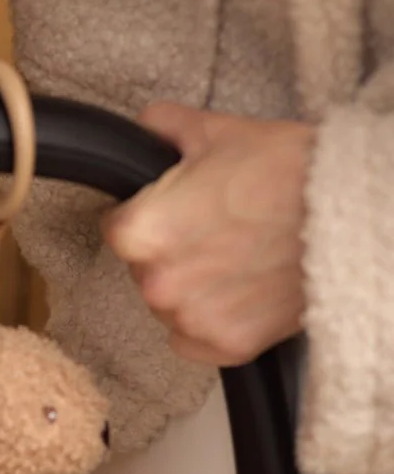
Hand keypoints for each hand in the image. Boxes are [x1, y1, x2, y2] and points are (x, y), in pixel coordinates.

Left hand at [102, 103, 313, 366]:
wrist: (355, 214)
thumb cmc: (288, 170)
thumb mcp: (220, 132)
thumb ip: (165, 129)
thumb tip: (144, 126)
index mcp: (141, 231)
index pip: (117, 230)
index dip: (147, 214)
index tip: (175, 210)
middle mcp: (157, 284)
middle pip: (145, 271)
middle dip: (172, 252)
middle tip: (219, 230)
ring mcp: (190, 319)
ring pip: (172, 307)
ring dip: (194, 289)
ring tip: (240, 258)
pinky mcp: (224, 346)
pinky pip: (197, 340)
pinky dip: (214, 321)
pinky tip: (244, 292)